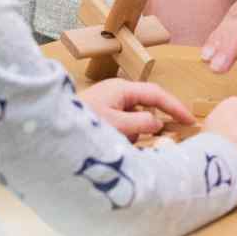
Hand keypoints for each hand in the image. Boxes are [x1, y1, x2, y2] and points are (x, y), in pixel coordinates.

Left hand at [77, 78, 194, 138]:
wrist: (46, 129)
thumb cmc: (79, 124)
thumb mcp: (115, 126)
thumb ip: (141, 124)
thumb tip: (158, 123)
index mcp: (121, 89)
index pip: (156, 94)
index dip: (175, 107)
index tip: (190, 120)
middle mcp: (116, 94)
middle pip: (146, 107)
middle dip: (151, 125)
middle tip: (163, 141)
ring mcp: (108, 105)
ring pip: (134, 120)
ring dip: (134, 135)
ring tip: (121, 145)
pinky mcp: (101, 117)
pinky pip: (122, 127)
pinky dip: (123, 138)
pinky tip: (113, 146)